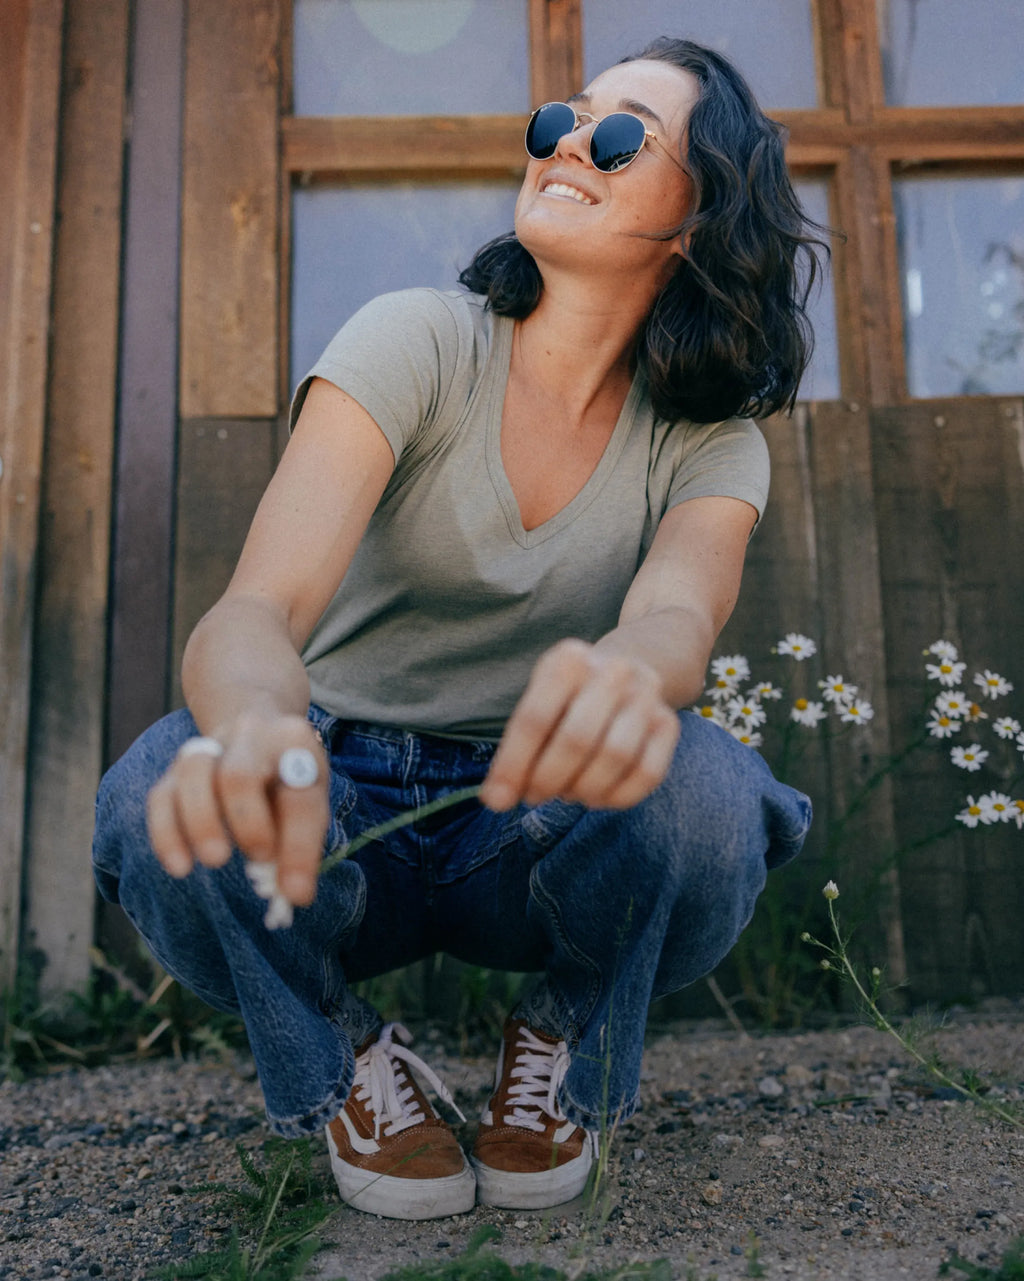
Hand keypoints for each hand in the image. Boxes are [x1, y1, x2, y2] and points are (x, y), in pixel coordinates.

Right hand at [145, 712, 328, 905]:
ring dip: (201, 823)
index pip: (299, 795)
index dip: (299, 846)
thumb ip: (299, 844)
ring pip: (193, 774)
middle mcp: (250, 734)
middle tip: (259, 858)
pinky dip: (167, 834)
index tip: (297, 892)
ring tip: (216, 860)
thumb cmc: (287, 780)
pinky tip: (181, 867)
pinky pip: (161, 797)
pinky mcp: (175, 767)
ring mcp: (209, 746)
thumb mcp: (308, 801)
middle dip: (247, 823)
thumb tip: (293, 895)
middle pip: (239, 775)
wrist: (258, 733)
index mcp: (294, 741)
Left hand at [480, 639, 679, 811]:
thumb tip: (497, 799)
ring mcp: (646, 696)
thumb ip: (516, 749)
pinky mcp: (669, 723)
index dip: (513, 765)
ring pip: (614, 758)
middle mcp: (613, 671)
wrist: (630, 667)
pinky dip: (617, 797)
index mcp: (569, 660)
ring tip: (566, 793)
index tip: (497, 800)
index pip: (534, 719)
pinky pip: (647, 773)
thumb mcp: (539, 702)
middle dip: (548, 780)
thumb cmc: (570, 697)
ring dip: (583, 789)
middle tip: (535, 796)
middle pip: (576, 740)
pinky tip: (597, 798)